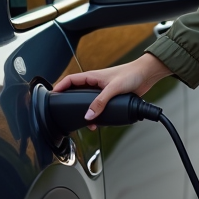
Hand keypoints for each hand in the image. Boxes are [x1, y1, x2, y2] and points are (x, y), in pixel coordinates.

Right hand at [53, 53, 173, 128]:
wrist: (147, 75)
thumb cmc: (131, 74)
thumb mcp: (113, 89)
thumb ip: (100, 102)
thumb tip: (88, 115)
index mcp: (92, 77)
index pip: (71, 80)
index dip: (60, 87)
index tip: (52, 96)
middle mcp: (96, 84)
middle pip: (77, 93)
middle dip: (71, 102)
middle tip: (66, 112)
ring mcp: (104, 91)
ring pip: (89, 103)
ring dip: (87, 113)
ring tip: (86, 123)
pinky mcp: (112, 98)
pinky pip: (100, 107)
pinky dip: (98, 115)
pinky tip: (99, 122)